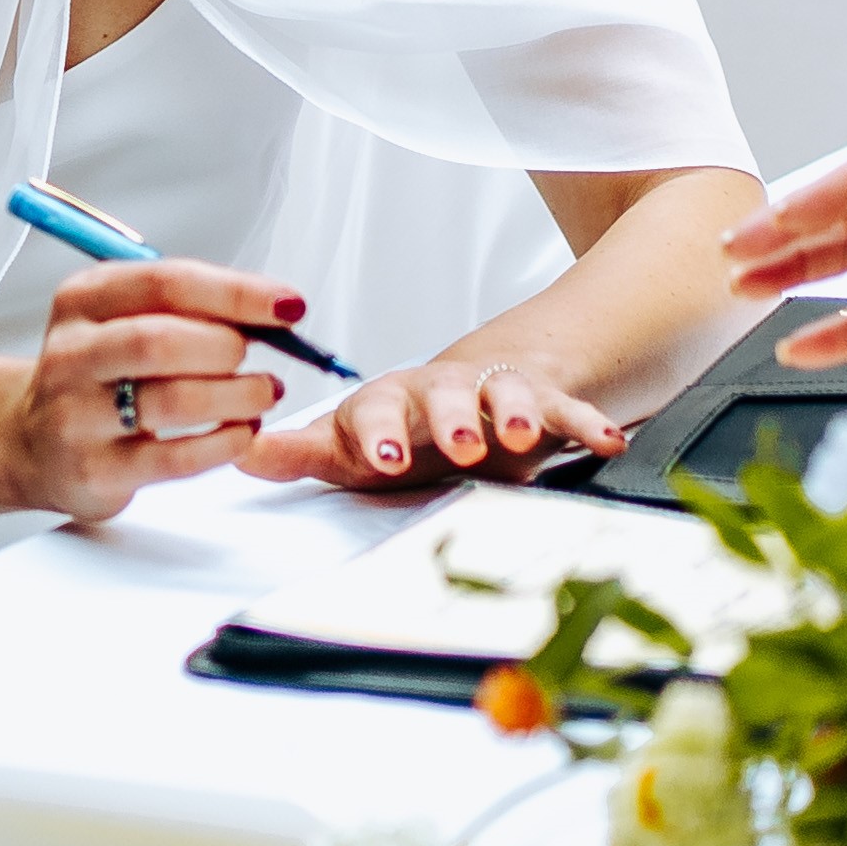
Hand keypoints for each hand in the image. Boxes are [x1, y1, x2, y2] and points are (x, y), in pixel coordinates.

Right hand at [1, 260, 285, 523]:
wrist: (33, 442)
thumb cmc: (100, 374)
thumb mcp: (126, 319)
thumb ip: (192, 308)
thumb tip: (275, 311)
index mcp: (83, 300)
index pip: (165, 282)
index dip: (236, 292)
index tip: (288, 305)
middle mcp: (71, 354)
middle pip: (159, 340)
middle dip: (228, 348)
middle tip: (263, 359)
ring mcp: (76, 415)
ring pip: (171, 401)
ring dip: (236, 396)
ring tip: (262, 394)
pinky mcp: (95, 470)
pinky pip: (175, 457)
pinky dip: (224, 443)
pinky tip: (241, 433)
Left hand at [241, 357, 620, 491]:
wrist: (467, 398)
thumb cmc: (402, 431)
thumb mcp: (349, 446)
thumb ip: (300, 453)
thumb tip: (236, 449)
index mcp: (389, 400)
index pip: (377, 406)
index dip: (380, 429)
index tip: (382, 455)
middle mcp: (441, 390)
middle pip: (444, 393)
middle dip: (452, 417)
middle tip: (461, 444)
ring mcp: (493, 394)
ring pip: (506, 392)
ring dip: (514, 412)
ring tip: (521, 438)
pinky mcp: (542, 405)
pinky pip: (568, 410)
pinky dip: (589, 423)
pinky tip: (609, 442)